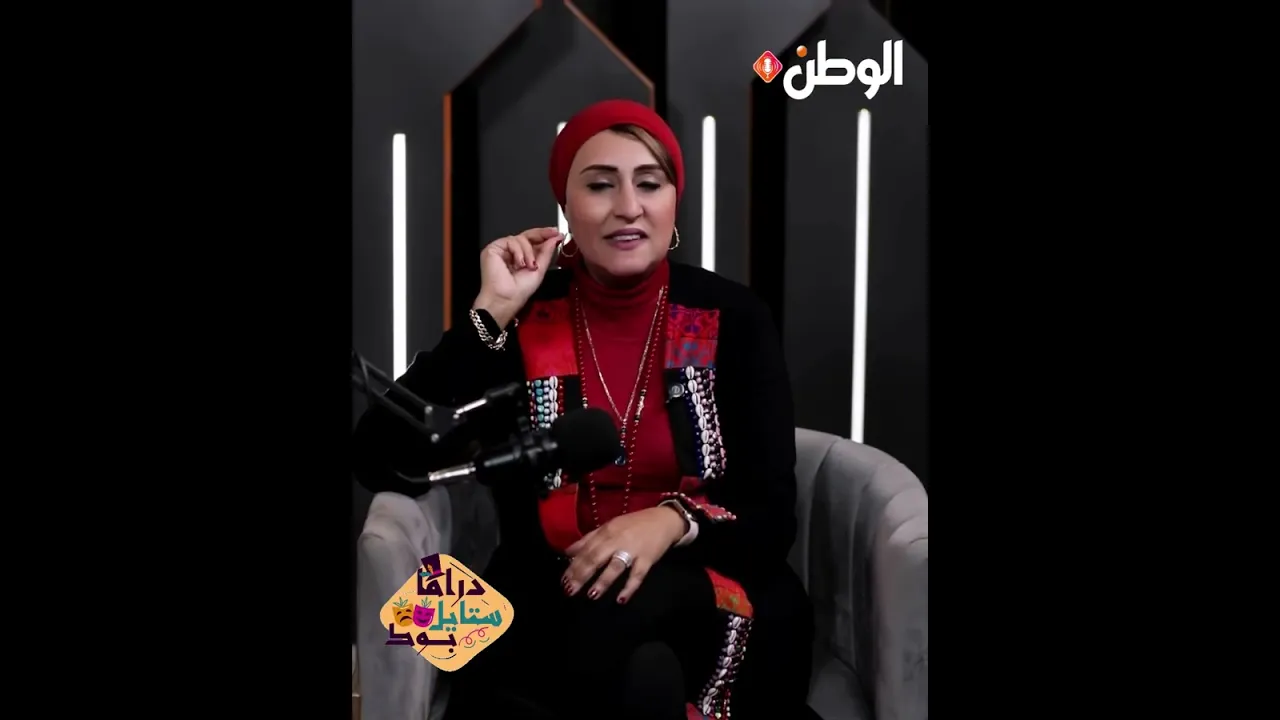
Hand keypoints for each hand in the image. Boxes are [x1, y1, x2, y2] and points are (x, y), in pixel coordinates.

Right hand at [474, 227, 562, 326]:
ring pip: (520, 238)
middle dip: (541, 234)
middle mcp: (511, 253)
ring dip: (529, 252)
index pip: (533, 242)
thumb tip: (556, 238)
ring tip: (530, 265)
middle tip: (553, 233)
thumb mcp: (540, 270)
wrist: (506, 298)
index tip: (557, 233)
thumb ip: (547, 252)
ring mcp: (502, 250)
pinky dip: (519, 251)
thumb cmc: (520, 291)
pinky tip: (519, 264)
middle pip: (526, 236)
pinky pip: (511, 241)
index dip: (544, 236)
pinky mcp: (493, 248)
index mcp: (522, 258)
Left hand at [561, 506, 687, 604]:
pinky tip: (621, 599)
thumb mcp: (609, 526)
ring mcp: (633, 549)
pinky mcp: (647, 559)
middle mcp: (617, 539)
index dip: (574, 565)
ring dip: (603, 581)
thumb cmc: (634, 525)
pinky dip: (629, 587)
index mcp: (606, 531)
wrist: (664, 520)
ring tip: (592, 594)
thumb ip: (589, 539)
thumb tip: (567, 552)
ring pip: (615, 566)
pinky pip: (637, 575)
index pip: (586, 550)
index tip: (563, 580)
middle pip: (596, 558)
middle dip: (582, 575)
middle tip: (570, 590)